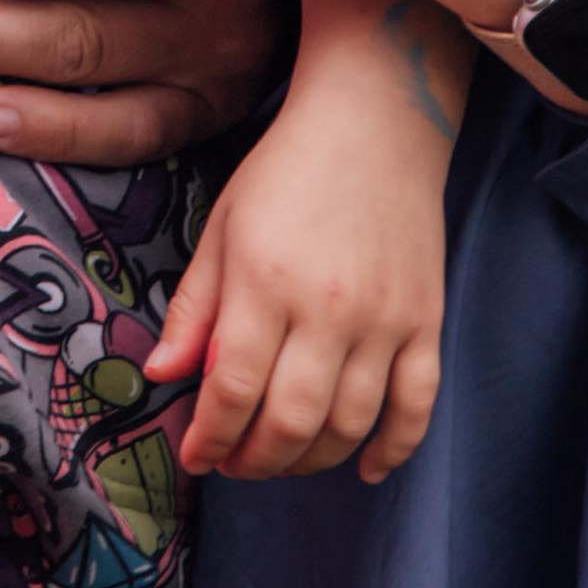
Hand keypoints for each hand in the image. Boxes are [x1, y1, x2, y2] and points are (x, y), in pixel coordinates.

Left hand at [146, 0, 462, 483]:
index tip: (196, 456)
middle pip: (291, 421)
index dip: (211, 437)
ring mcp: (384, 319)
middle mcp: (327, 309)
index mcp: (265, 282)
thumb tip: (161, 375)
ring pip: (349, 425)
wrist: (374, 119)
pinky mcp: (425, 320)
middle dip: (255, 459)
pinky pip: (416, 407)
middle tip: (235, 462)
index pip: (233, 389)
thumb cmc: (287, 168)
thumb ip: (192, 307)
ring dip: (311, 460)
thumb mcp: (223, 226)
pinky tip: (365, 468)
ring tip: (283, 456)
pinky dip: (393, 450)